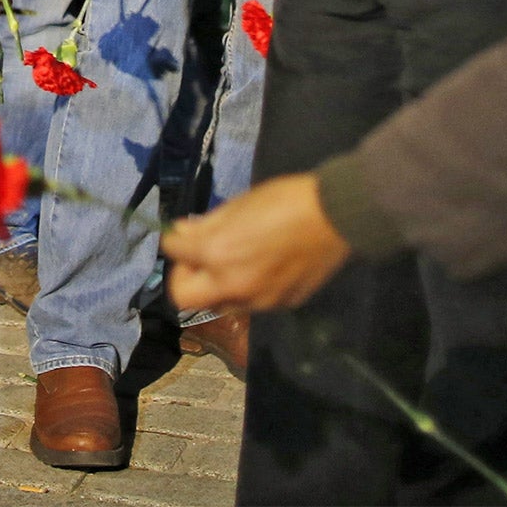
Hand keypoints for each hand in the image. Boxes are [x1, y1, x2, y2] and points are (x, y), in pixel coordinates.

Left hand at [163, 174, 352, 313]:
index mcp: (217, 253)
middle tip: (200, 259)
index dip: (174, 240)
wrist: (335, 217)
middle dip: (185, 277)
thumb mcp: (237, 205)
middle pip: (184, 298)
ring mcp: (257, 301)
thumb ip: (205, 224)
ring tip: (234, 262)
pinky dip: (246, 289)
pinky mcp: (280, 306)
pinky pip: (250, 303)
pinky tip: (263, 268)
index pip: (172, 252)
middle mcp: (232, 284)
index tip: (183, 234)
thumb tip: (180, 232)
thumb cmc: (283, 201)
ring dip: (216, 286)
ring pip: (218, 304)